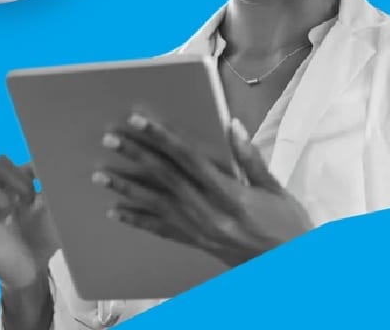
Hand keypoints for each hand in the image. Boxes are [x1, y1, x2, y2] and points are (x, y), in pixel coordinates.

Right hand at [0, 155, 59, 289]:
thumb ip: (53, 189)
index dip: (32, 169)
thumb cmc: (48, 239)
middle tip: (26, 201)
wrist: (36, 273)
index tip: (43, 188)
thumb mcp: (56, 212)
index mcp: (23, 184)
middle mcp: (2, 191)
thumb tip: (49, 168)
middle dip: (14, 177)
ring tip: (7, 213)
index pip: (25, 161)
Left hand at [93, 114, 312, 266]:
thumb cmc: (287, 226)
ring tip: (101, 175)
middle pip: (165, 178)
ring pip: (156, 205)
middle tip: (111, 139)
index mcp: (230, 195)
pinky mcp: (197, 243)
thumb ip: (250, 158)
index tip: (139, 122)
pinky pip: (161, 231)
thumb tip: (232, 126)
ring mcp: (200, 231)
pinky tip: (117, 211)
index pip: (187, 158)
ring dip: (126, 188)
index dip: (161, 138)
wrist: (289, 266)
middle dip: (136, 156)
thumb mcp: (275, 188)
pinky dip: (137, 220)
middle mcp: (210, 213)